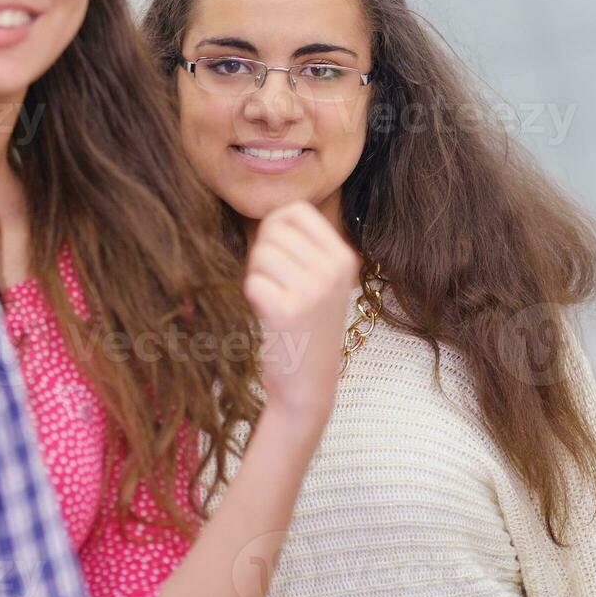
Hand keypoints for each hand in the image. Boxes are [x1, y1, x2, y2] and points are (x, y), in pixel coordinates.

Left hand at [243, 201, 360, 430]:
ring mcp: (314, 290)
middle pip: (272, 230)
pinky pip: (252, 282)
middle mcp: (334, 269)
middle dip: (262, 254)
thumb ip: (301, 245)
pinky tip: (269, 317)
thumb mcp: (319, 280)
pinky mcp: (288, 311)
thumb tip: (271, 210)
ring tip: (274, 301)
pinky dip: (252, 298)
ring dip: (257, 277)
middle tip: (276, 286)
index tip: (279, 257)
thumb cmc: (304, 327)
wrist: (308, 386)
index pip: (295, 210)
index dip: (273, 228)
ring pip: (260, 254)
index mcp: (343, 257)